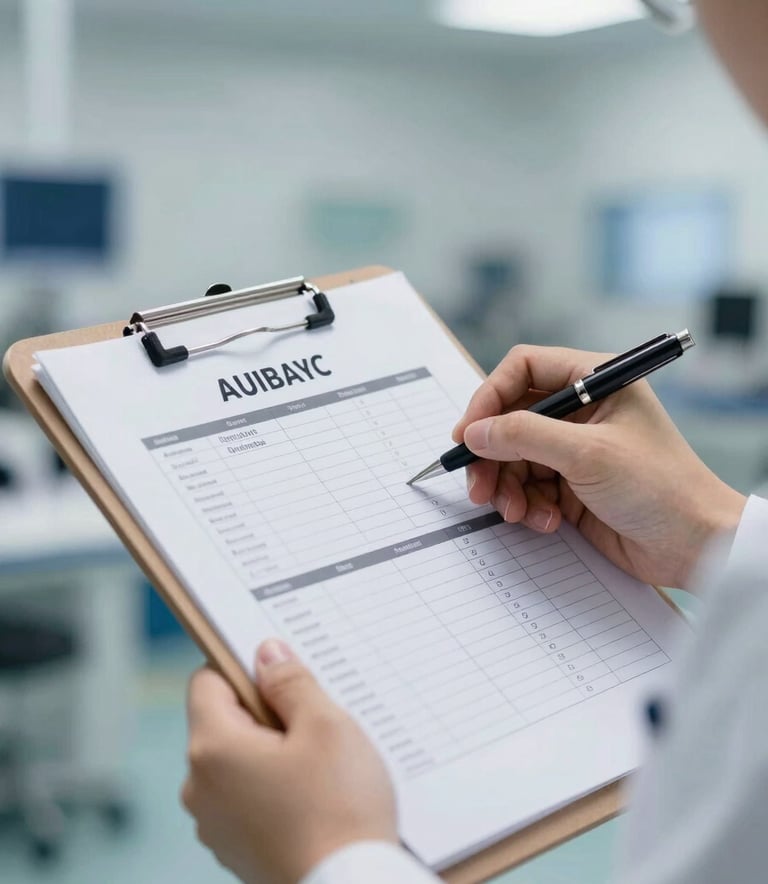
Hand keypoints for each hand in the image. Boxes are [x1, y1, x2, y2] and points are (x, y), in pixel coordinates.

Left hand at [182, 639, 396, 883]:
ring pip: (238, 760)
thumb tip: (266, 653)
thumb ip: (290, 681)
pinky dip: (274, 787)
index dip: (244, 666)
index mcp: (212, 748)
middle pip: (224, 721)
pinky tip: (314, 797)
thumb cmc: (340, 810)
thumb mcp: (325, 725)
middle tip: (315, 721)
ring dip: (272, 751)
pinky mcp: (235, 849)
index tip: (283, 672)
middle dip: (266, 712)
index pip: (207, 680)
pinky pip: (247, 797)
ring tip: (320, 764)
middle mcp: (199, 787)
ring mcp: (214, 824)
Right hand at [454, 345, 745, 588]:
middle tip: (478, 485)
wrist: (695, 547)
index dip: (489, 397)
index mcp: (595, 380)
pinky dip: (527, 505)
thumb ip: (524, 436)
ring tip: (515, 511)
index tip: (468, 432)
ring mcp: (575, 448)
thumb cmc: (660, 487)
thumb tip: (475, 432)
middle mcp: (582, 409)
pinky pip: (528, 487)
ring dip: (506, 486)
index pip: (523, 369)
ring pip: (514, 457)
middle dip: (492, 454)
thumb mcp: (587, 454)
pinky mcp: (571, 484)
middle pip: (511, 418)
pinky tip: (546, 521)